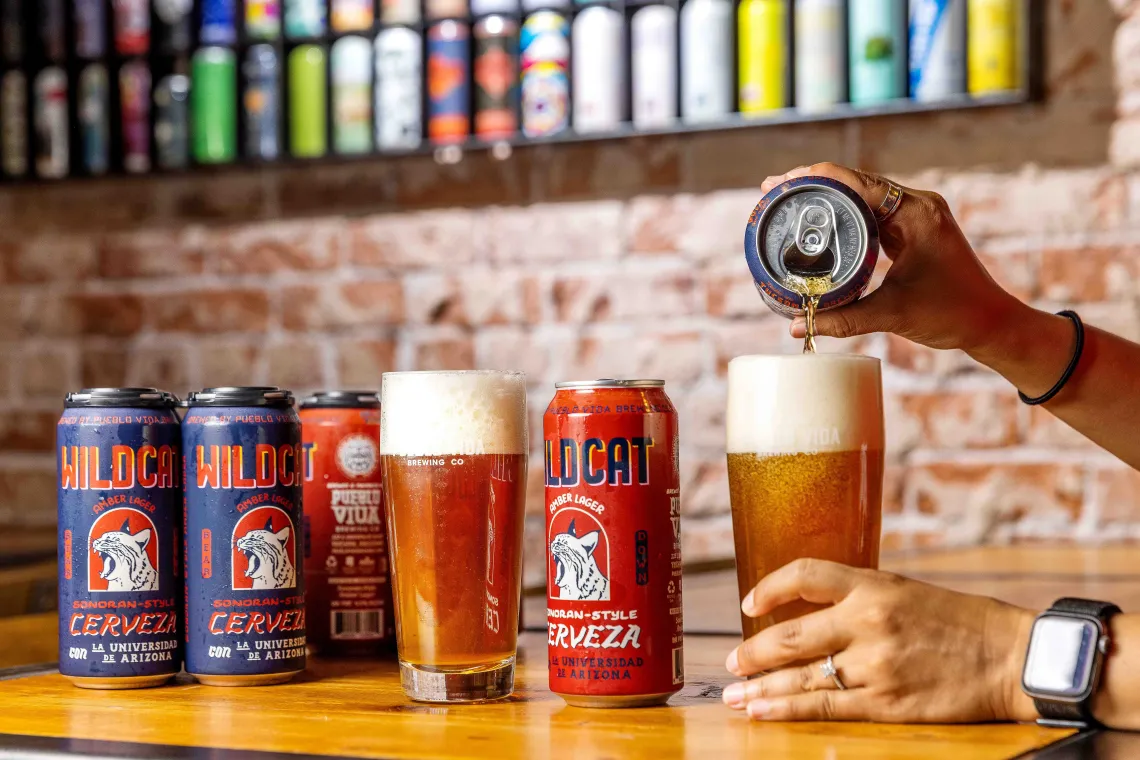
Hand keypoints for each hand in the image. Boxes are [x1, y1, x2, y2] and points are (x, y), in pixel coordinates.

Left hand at [721, 559, 1039, 722]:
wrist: (1014, 656)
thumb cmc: (962, 622)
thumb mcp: (907, 591)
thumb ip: (861, 598)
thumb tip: (811, 613)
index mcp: (874, 585)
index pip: (805, 574)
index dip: (769, 586)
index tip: (748, 602)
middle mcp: (868, 621)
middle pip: (791, 635)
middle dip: (753, 652)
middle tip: (730, 661)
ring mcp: (876, 664)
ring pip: (800, 676)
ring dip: (760, 688)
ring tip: (735, 695)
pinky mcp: (887, 702)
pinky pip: (825, 706)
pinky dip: (787, 710)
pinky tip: (762, 712)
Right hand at [761, 163, 1027, 357]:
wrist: (991, 322)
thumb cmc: (953, 313)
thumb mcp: (891, 315)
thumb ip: (842, 319)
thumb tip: (796, 326)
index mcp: (916, 214)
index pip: (859, 183)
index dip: (816, 178)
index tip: (782, 181)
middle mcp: (918, 206)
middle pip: (857, 182)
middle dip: (814, 184)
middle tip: (775, 191)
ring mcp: (917, 215)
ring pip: (864, 195)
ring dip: (829, 197)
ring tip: (789, 201)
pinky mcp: (914, 229)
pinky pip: (874, 212)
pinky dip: (846, 214)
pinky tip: (821, 221)